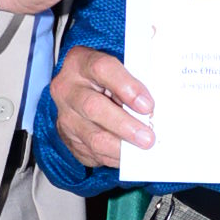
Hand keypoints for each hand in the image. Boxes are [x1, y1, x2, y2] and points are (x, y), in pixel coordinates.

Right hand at [51, 46, 154, 168]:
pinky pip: (92, 153)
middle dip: (125, 126)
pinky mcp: (67, 138)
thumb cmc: (106, 78)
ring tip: (142, 151)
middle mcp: (67, 88)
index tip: (148, 106)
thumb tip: (154, 109)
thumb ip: (132, 82)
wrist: (76, 90)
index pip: (102, 69)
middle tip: (148, 138)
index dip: (127, 87)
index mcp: (81, 62)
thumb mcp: (116, 70)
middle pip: (93, 107)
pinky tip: (129, 156)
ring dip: (121, 148)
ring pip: (92, 137)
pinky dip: (114, 158)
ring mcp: (65, 115)